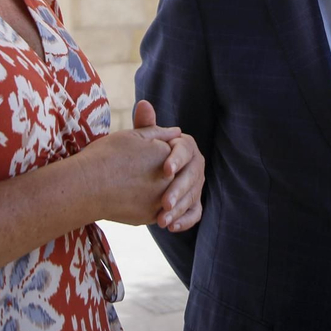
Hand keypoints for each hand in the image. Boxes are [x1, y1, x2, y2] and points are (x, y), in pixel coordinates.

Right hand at [78, 121, 177, 225]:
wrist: (86, 186)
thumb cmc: (106, 155)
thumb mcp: (132, 135)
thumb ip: (158, 132)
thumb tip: (177, 131)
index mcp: (168, 155)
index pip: (172, 152)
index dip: (154, 152)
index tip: (135, 154)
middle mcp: (170, 179)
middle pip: (171, 175)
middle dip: (157, 172)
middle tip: (130, 170)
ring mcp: (161, 200)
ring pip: (165, 194)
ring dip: (154, 190)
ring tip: (129, 184)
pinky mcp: (150, 216)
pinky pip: (155, 210)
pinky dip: (146, 204)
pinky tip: (129, 198)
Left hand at [133, 100, 204, 232]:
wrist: (134, 177)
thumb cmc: (139, 155)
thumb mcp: (141, 140)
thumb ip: (144, 125)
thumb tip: (144, 103)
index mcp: (185, 146)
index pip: (185, 151)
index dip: (177, 160)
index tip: (165, 170)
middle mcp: (195, 165)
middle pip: (191, 178)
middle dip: (178, 191)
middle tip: (164, 204)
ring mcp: (196, 185)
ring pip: (192, 197)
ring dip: (179, 210)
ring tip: (161, 221)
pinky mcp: (192, 203)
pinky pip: (194, 213)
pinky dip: (185, 221)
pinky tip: (170, 227)